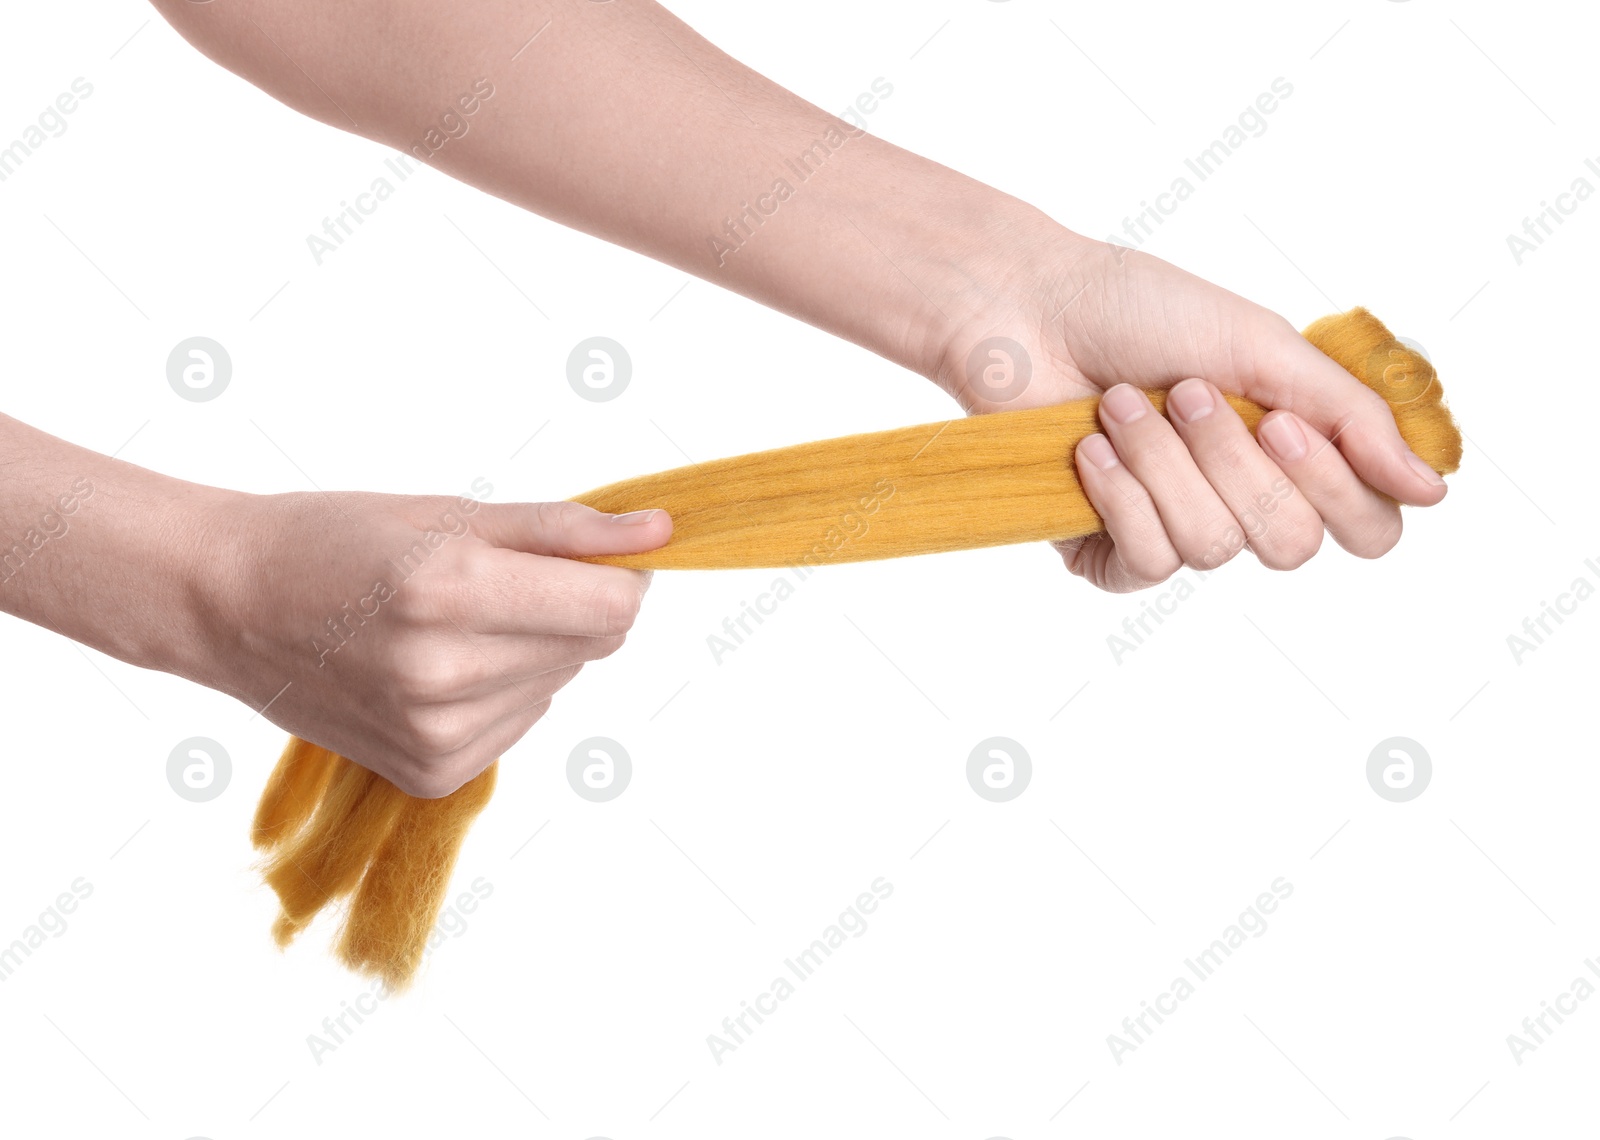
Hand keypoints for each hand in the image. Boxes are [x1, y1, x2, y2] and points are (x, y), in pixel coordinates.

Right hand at [195, 492, 670, 796]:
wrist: (230, 605)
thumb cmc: (338, 541)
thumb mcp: (453, 513)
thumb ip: (567, 528)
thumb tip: (661, 532)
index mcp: (451, 591)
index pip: (613, 605)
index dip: (622, 575)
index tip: (597, 555)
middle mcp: (445, 672)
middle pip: (595, 644)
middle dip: (569, 605)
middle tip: (494, 581)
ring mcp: (435, 732)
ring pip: (561, 683)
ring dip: (534, 649)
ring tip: (453, 624)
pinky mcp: (430, 773)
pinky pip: (520, 722)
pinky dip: (500, 691)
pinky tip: (438, 667)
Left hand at [934, 225, 1448, 591]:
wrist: (1029, 310)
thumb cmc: (1141, 313)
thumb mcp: (1264, 348)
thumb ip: (1351, 418)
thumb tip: (1430, 488)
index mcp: (1295, 453)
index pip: (1367, 528)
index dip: (1335, 489)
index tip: (1282, 421)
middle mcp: (1244, 501)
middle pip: (1290, 545)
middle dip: (1234, 461)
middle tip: (1186, 393)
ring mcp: (1177, 530)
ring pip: (1212, 546)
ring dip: (1165, 462)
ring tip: (1123, 404)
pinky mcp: (1108, 552)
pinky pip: (1147, 561)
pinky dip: (1119, 493)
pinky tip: (1089, 447)